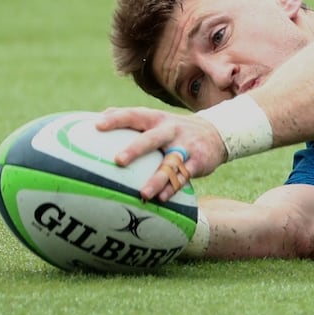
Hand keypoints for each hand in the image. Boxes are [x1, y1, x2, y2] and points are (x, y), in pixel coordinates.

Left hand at [96, 106, 227, 201]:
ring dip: (157, 179)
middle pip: (152, 138)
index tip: (97, 125)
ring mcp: (186, 146)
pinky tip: (162, 199)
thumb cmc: (174, 129)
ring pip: (170, 163)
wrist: (216, 132)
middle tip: (118, 160)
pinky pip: (184, 176)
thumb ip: (131, 117)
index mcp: (157, 119)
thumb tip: (99, 116)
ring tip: (143, 194)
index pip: (134, 115)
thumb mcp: (157, 118)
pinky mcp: (198, 161)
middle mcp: (171, 130)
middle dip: (136, 149)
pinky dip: (173, 188)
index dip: (117, 119)